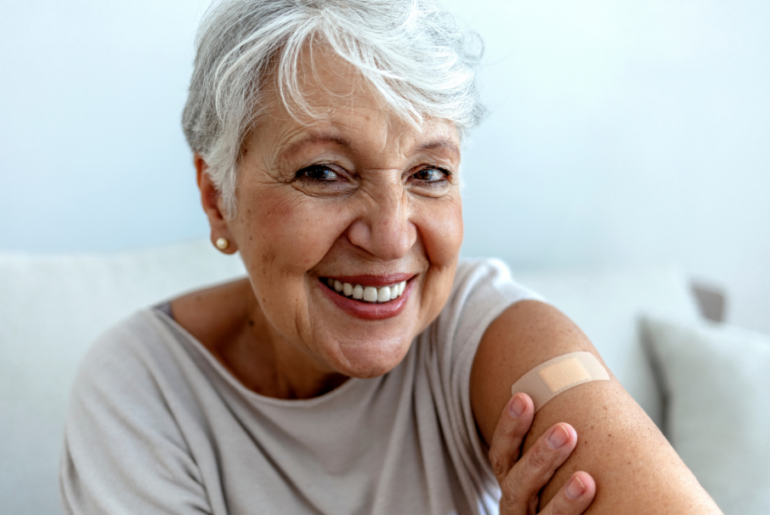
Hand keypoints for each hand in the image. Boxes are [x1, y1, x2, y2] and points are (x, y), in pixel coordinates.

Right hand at [489, 393, 595, 513]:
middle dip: (540, 457)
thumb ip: (558, 439)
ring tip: (587, 480)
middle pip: (518, 483)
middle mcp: (515, 507)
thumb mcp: (548, 469)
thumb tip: (586, 378)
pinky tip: (593, 497)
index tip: (524, 397)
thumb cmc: (558, 494)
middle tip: (566, 431)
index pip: (502, 453)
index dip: (509, 427)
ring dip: (563, 501)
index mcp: (512, 482)